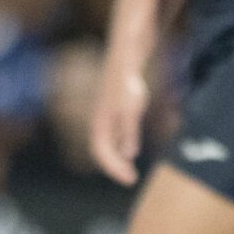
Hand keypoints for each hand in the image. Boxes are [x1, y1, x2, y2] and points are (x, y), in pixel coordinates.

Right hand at [89, 55, 150, 185]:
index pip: (101, 151)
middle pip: (103, 148)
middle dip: (115, 166)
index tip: (129, 180)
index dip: (113, 168)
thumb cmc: (128, 80)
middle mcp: (101, 118)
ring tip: (130, 168)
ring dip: (118, 156)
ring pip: (109, 140)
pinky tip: (132, 147)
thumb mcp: (131, 108)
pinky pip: (115, 131)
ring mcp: (108, 112)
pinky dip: (123, 142)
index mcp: (100, 120)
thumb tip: (128, 154)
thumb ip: (129, 130)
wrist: (128, 53)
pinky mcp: (117, 105)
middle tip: (131, 178)